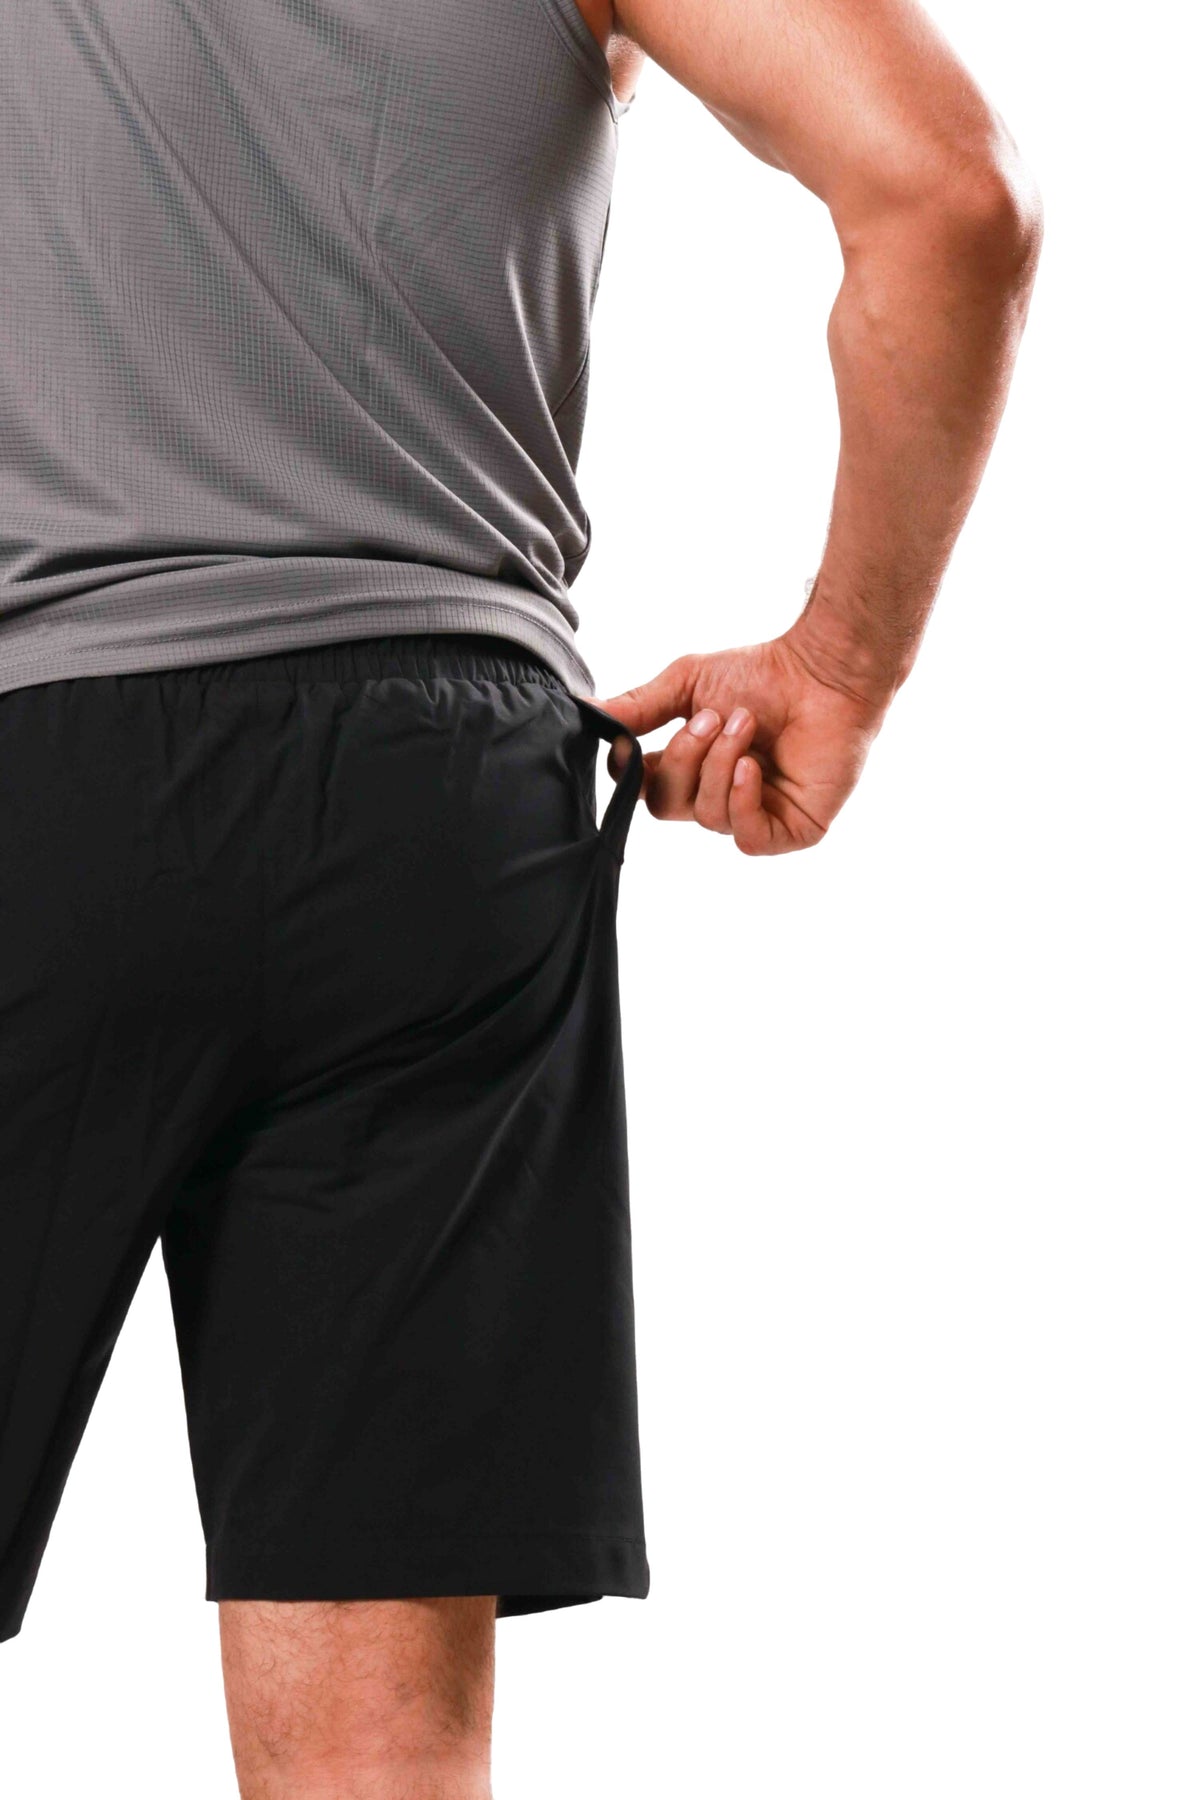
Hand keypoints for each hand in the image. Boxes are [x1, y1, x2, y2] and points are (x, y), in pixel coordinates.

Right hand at [598, 636, 889, 854]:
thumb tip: (587, 713)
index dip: (628, 772)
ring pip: (707, 816)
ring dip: (720, 764)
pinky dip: (743, 800)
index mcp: (690, 766)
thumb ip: (638, 705)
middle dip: (683, 760)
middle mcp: (718, 795)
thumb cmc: (764, 674)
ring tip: (746, 724)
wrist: (825, 672)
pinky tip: (755, 766)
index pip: (641, 788)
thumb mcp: (686, 684)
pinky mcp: (790, 831)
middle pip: (666, 805)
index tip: (622, 743)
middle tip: (712, 718)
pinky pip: (747, 837)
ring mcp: (754, 815)